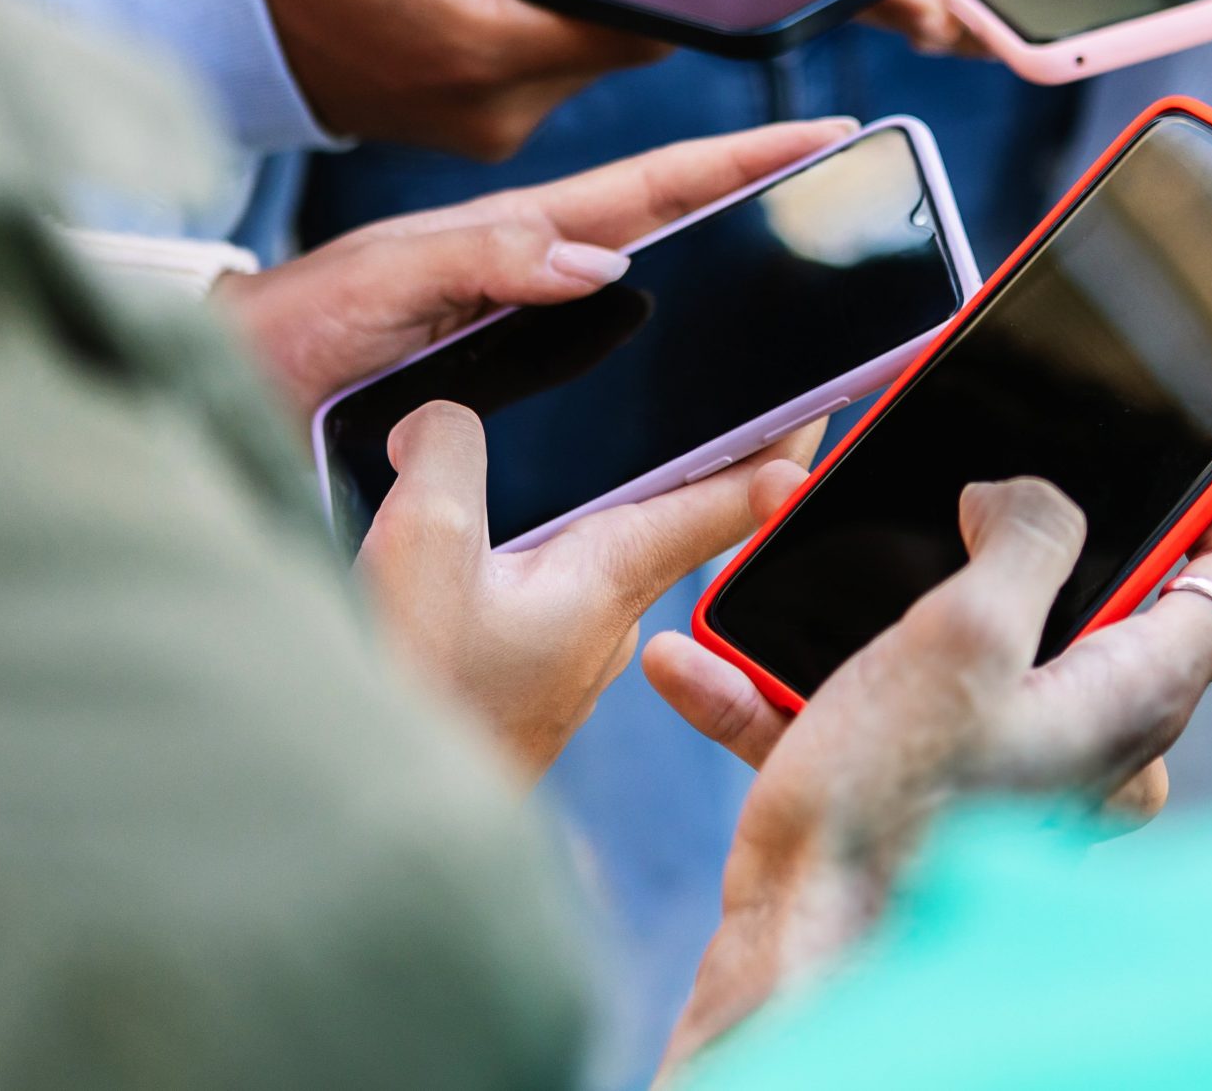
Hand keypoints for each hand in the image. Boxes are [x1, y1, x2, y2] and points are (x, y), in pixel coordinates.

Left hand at [216, 117, 854, 417]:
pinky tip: (733, 423)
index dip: (743, 157)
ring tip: (826, 321)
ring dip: (745, 310)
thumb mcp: (382, 273)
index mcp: (521, 235)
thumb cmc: (292, 323)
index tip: (823, 129)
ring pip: (667, 312)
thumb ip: (483, 256)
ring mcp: (540, 338)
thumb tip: (602, 261)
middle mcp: (545, 283)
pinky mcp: (527, 399)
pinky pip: (630, 386)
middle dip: (774, 216)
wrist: (227, 388)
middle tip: (858, 209)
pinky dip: (689, 393)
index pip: (656, 186)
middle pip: (685, 241)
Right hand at [359, 401, 817, 779]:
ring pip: (599, 556)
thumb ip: (450, 455)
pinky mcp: (524, 683)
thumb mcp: (429, 547)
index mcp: (614, 577)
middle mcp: (611, 619)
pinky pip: (546, 595)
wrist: (374, 821)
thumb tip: (444, 414)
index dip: (783, 442)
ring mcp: (569, 658)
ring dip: (600, 504)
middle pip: (670, 517)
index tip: (837, 395)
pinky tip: (487, 543)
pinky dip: (535, 553)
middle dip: (691, 456)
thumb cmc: (415, 699)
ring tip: (580, 449)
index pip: (729, 497)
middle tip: (710, 390)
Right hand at [648, 473, 1211, 1071]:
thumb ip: (1024, 535)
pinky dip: (808, 689)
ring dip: (879, 612)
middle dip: (1009, 537)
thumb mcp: (961, 634)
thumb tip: (1023, 496)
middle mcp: (1105, 733)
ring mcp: (1032, 770)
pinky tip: (707, 664)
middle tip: (945, 494)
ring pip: (981, 649)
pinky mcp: (954, 799)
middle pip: (1107, 594)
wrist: (799, 960)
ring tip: (788, 580)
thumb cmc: (888, 816)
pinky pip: (895, 716)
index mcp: (1138, 688)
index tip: (1172, 438)